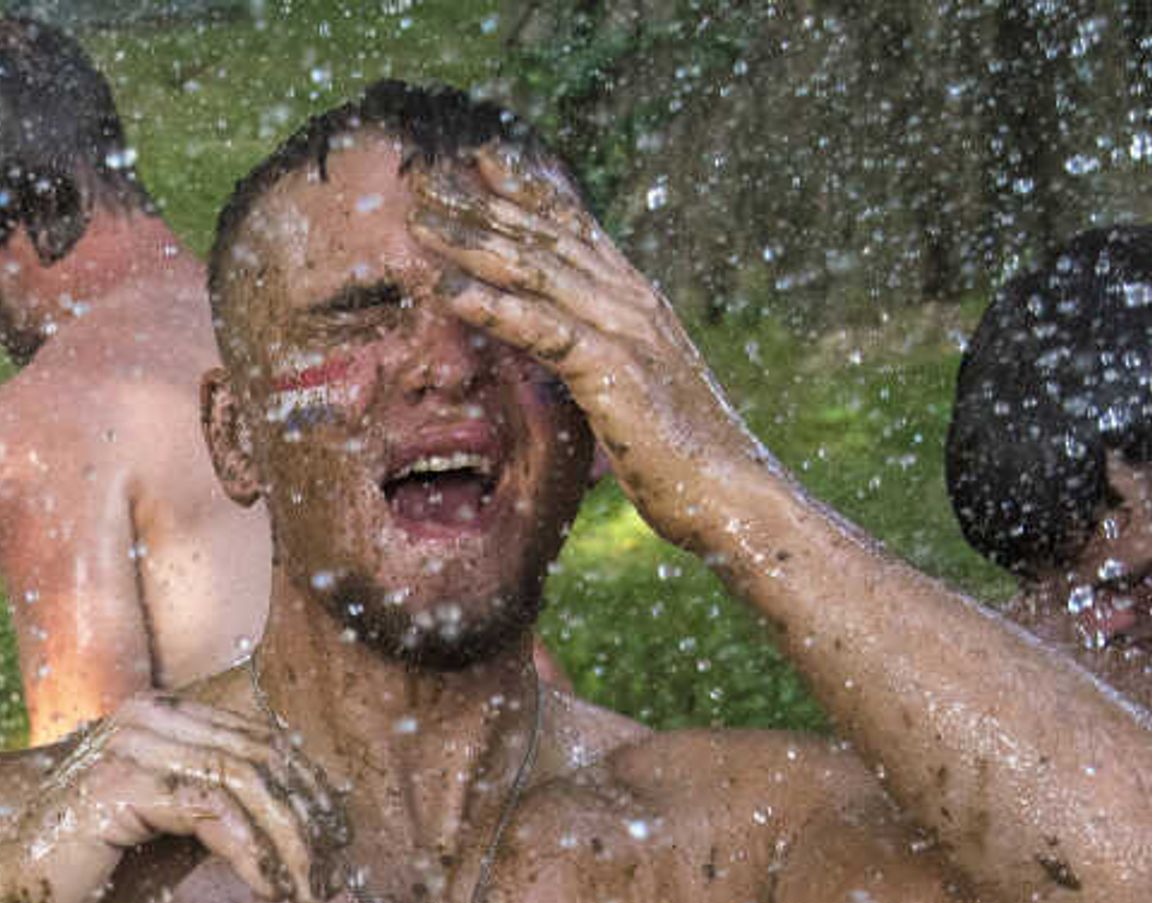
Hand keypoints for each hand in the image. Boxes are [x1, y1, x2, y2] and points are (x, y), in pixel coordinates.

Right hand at [0, 691, 347, 902]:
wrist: (8, 901)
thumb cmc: (88, 875)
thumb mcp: (175, 837)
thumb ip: (225, 814)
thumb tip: (300, 820)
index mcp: (162, 717)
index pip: (263, 741)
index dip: (312, 793)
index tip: (340, 847)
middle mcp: (149, 716)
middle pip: (264, 756)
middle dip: (311, 822)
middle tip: (335, 879)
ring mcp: (132, 743)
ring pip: (248, 783)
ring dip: (291, 846)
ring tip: (308, 895)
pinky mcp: (122, 782)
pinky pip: (214, 812)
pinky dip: (253, 855)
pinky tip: (267, 891)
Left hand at [411, 145, 775, 551]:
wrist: (733, 494)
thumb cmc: (684, 456)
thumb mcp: (635, 389)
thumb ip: (602, 354)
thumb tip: (563, 346)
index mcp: (639, 301)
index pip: (576, 228)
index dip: (528, 189)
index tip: (480, 159)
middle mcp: (632, 301)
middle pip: (545, 236)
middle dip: (482, 203)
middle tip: (426, 176)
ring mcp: (625, 331)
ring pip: (536, 270)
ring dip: (471, 240)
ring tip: (418, 218)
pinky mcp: (612, 371)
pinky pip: (540, 329)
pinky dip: (490, 305)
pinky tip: (445, 288)